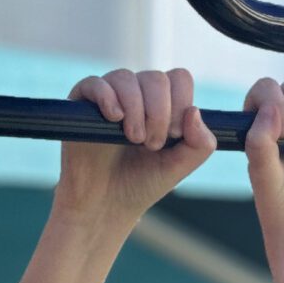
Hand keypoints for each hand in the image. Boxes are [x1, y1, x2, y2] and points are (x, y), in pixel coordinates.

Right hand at [54, 69, 216, 222]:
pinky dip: (108, 98)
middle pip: (156, 79)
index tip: (173, 136)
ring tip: (133, 139)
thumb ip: (200, 144)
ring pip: (127, 78)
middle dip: (159, 114)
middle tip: (151, 145)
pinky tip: (115, 118)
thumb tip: (194, 111)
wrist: (105, 204)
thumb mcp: (180, 167)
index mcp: (163, 104)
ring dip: (136, 110)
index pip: (180, 79)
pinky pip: (95, 84)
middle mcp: (138, 94)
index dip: (180, 105)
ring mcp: (110, 96)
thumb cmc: (142, 183)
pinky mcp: (83, 103)